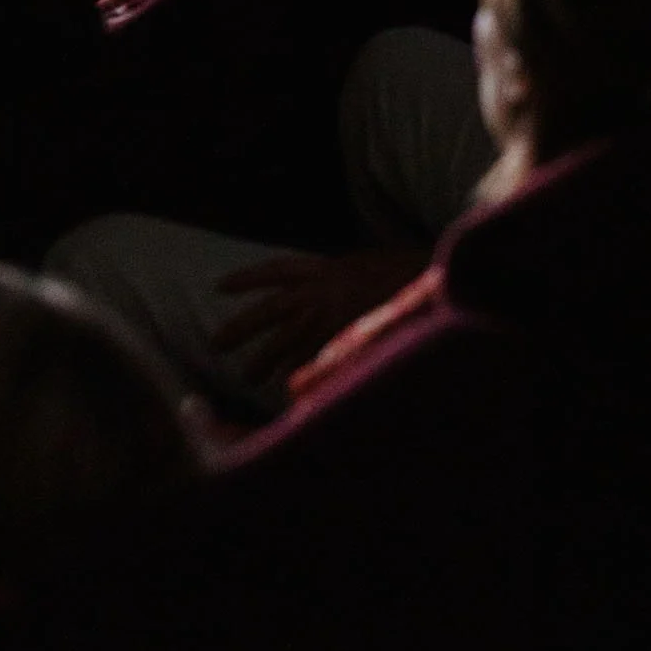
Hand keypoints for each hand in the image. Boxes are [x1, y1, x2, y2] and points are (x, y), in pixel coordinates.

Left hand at [213, 248, 425, 384]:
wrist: (434, 283)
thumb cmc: (410, 273)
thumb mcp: (370, 262)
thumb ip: (345, 274)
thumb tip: (331, 281)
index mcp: (329, 268)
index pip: (278, 270)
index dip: (249, 278)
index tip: (221, 287)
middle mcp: (324, 291)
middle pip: (270, 310)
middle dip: (241, 326)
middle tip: (216, 342)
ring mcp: (333, 318)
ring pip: (285, 342)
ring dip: (263, 360)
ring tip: (246, 376)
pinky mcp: (344, 343)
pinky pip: (312, 362)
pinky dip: (297, 374)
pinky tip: (284, 388)